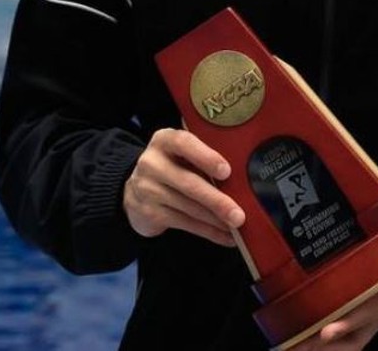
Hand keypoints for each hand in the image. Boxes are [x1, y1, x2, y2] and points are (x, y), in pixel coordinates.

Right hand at [123, 128, 245, 246]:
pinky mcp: (150, 213)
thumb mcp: (180, 153)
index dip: (205, 156)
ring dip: (216, 219)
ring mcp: (148, 190)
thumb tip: (242, 175)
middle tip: (238, 214)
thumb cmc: (171, 167)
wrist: (134, 191)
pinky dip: (209, 232)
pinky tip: (225, 236)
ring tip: (237, 225)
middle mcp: (152, 164)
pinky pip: (185, 224)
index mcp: (164, 141)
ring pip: (189, 208)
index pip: (183, 143)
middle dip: (216, 200)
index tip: (226, 171)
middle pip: (188, 183)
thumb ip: (203, 156)